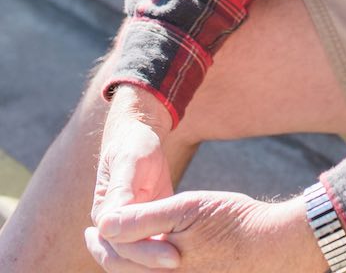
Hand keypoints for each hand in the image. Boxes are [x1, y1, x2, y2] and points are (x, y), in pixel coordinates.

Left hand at [85, 191, 326, 271]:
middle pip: (125, 272)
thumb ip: (143, 218)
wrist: (271, 244)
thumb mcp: (186, 209)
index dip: (101, 242)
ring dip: (126, 261)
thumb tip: (105, 223)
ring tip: (121, 243)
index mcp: (159, 269)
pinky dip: (146, 266)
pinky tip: (152, 250)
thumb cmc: (231, 221)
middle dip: (109, 254)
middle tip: (96, 237)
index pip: (115, 259)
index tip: (92, 228)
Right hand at [89, 86, 175, 266]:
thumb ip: (120, 190)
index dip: (145, 254)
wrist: (140, 137)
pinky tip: (190, 259)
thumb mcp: (129, 161)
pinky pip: (154, 247)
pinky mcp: (147, 227)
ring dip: (158, 267)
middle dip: (153, 265)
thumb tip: (105, 225)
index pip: (121, 245)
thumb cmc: (133, 145)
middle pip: (128, 259)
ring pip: (139, 259)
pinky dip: (166, 256)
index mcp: (104, 213)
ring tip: (189, 268)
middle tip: (184, 265)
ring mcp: (129, 229)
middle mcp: (113, 227)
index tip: (174, 257)